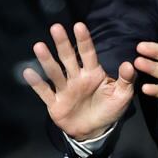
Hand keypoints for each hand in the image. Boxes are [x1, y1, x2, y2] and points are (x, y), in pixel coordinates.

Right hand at [22, 21, 135, 142]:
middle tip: (56, 28)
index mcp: (93, 74)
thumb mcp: (122, 96)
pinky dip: (36, 83)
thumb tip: (129, 64)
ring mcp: (64, 90)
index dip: (84, 41)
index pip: (88, 54)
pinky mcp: (55, 103)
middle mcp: (76, 78)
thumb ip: (126, 80)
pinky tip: (28, 72)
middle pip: (68, 58)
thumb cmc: (109, 110)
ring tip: (39, 46)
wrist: (94, 131)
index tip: (79, 26)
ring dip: (46, 60)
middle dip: (62, 43)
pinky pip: (45, 92)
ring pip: (54, 72)